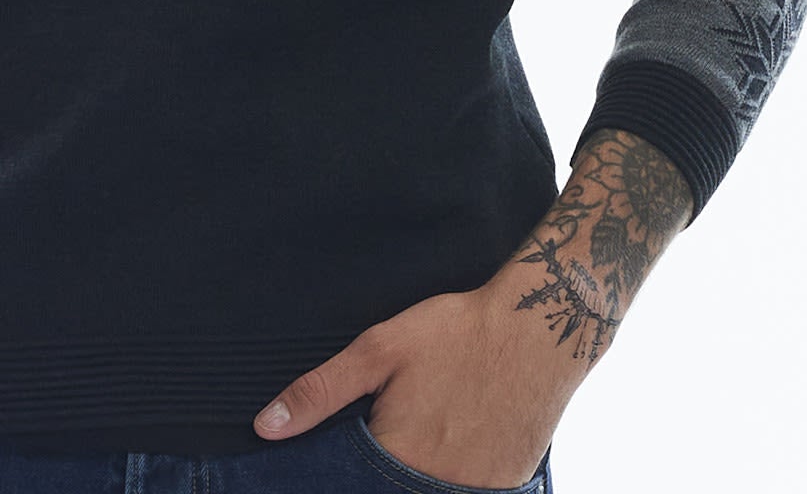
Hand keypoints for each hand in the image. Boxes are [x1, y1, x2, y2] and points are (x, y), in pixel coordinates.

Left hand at [252, 283, 581, 489]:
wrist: (539, 328)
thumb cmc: (456, 332)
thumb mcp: (379, 349)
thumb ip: (321, 392)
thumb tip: (267, 427)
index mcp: (399, 460)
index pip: (350, 487)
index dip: (341, 475)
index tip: (349, 448)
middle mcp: (437, 488)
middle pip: (390, 489)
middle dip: (380, 470)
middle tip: (399, 419)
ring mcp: (477, 493)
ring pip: (425, 490)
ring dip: (415, 471)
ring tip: (428, 423)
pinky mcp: (506, 488)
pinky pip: (464, 491)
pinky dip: (450, 475)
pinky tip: (454, 436)